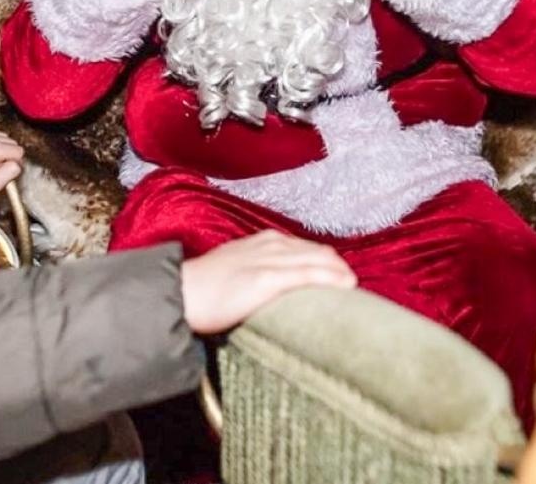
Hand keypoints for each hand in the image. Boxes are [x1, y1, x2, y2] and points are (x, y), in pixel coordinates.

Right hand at [179, 230, 356, 334]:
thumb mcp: (235, 269)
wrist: (180, 293)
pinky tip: (346, 287)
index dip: (329, 264)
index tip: (341, 280)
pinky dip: (331, 279)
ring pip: (320, 261)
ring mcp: (270, 260)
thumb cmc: (203, 288)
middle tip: (352, 289)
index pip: (309, 249)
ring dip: (341, 274)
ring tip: (355, 290)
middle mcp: (271, 244)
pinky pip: (309, 275)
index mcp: (264, 242)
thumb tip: (275, 290)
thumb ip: (258, 272)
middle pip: (320, 253)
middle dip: (339, 269)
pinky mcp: (267, 278)